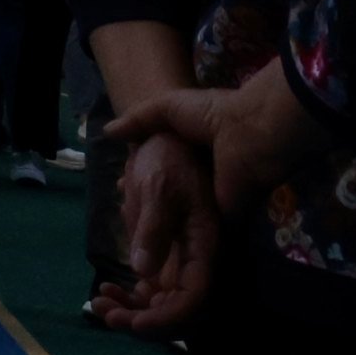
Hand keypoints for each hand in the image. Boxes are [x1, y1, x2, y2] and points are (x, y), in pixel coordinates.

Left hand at [88, 128, 220, 335]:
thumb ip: (154, 228)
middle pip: (179, 310)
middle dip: (144, 322)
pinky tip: (105, 290)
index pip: (195, 298)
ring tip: (99, 306)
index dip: (168, 318)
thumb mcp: (159, 187)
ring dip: (133, 314)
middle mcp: (198, 263)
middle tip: (106, 315)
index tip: (135, 324)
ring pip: (163, 305)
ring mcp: (181, 264)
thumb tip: (143, 271)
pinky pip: (151, 292)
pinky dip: (130, 298)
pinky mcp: (165, 261)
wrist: (165, 141)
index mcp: (206, 248)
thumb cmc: (168, 159)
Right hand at [109, 62, 316, 230]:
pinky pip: (201, 234)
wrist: (248, 135)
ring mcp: (212, 197)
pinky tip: (158, 246)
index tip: (121, 185)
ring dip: (163, 223)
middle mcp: (201, 174)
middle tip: (123, 211)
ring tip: (131, 230)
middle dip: (149, 202)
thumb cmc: (210, 116)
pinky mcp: (223, 217)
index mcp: (190, 147)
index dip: (142, 173)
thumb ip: (138, 120)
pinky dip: (184, 242)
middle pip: (171, 192)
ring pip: (182, 215)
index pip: (162, 165)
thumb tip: (108, 133)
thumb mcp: (166, 107)